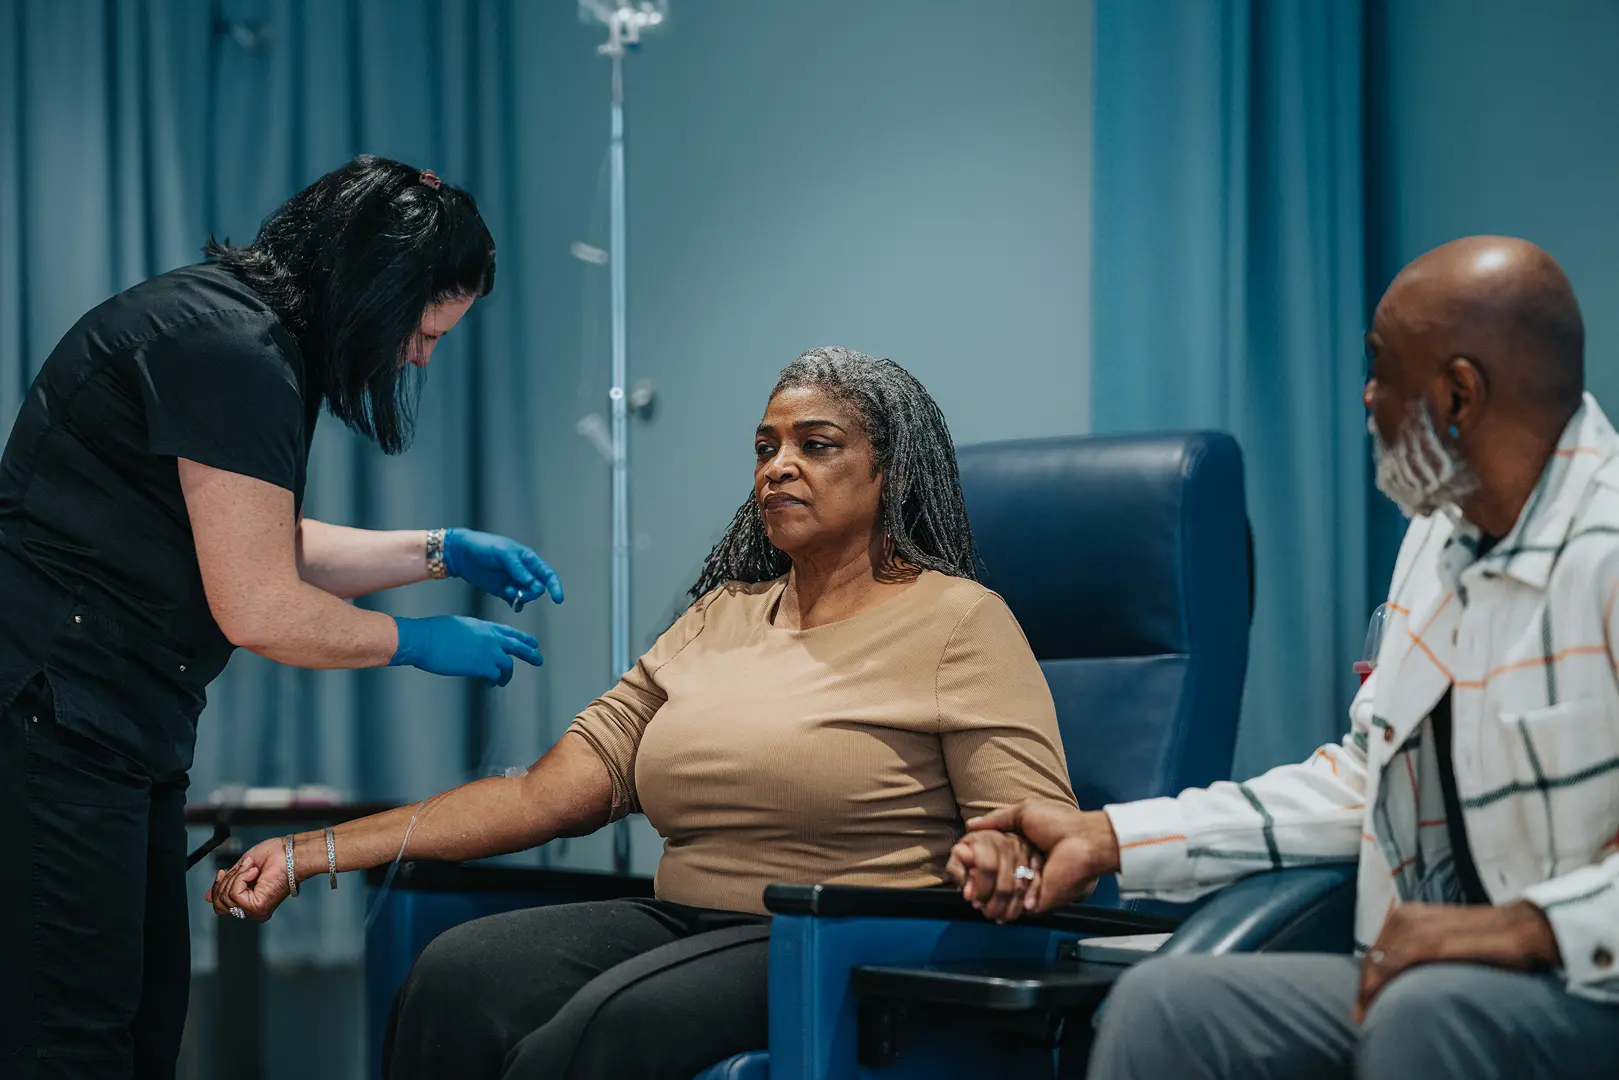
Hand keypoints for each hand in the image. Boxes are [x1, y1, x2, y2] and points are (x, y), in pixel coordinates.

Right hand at [205, 837, 292, 922]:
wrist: (290, 853)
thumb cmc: (274, 857)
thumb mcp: (241, 871)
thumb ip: (225, 885)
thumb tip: (208, 896)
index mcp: (249, 904)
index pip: (219, 906)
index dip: (216, 888)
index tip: (222, 872)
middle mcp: (252, 912)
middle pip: (219, 903)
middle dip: (227, 880)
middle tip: (245, 868)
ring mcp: (255, 911)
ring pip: (226, 897)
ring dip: (236, 876)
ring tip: (253, 868)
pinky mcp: (257, 907)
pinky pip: (235, 893)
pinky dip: (241, 878)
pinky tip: (254, 872)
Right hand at [391, 615, 542, 685]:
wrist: (424, 639)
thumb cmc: (433, 632)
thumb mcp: (458, 626)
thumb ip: (472, 634)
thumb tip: (474, 643)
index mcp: (484, 626)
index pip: (509, 632)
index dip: (522, 638)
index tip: (532, 642)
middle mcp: (491, 637)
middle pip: (518, 646)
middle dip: (530, 653)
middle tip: (539, 659)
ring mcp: (488, 651)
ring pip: (508, 665)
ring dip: (507, 675)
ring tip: (503, 681)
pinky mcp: (481, 666)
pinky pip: (495, 676)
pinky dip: (494, 681)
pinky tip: (490, 684)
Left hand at [443, 529, 563, 610]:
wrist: (461, 553)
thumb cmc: (484, 546)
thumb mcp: (502, 553)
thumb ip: (518, 568)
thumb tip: (533, 583)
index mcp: (528, 559)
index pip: (547, 574)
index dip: (555, 586)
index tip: (558, 600)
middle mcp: (524, 571)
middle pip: (539, 588)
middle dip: (532, 593)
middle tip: (518, 592)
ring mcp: (514, 582)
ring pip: (527, 596)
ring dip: (522, 597)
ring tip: (507, 592)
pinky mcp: (503, 591)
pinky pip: (516, 601)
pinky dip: (517, 605)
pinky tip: (513, 605)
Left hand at [947, 830, 1040, 922]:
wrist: (988, 838)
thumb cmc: (970, 851)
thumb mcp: (957, 858)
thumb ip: (958, 872)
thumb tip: (969, 894)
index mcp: (985, 840)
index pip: (987, 868)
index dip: (982, 890)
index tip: (977, 902)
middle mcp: (1007, 842)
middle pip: (1006, 881)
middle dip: (997, 904)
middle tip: (989, 914)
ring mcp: (1024, 850)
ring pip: (1021, 885)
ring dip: (1013, 906)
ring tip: (1003, 916)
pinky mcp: (1035, 856)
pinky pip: (1037, 880)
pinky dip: (1032, 897)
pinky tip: (1025, 908)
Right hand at [968, 800, 1118, 911]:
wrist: (1083, 841)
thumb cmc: (1059, 823)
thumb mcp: (1024, 812)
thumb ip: (998, 819)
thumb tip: (970, 825)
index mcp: (1020, 851)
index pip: (991, 862)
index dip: (976, 863)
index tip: (962, 862)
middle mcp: (1022, 871)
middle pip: (993, 881)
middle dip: (977, 884)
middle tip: (965, 885)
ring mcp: (1028, 888)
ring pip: (1000, 898)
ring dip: (988, 896)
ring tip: (974, 895)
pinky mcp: (1036, 902)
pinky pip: (1014, 909)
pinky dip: (1003, 905)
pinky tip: (989, 899)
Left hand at [1353, 901, 1560, 1022]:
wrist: (1522, 927)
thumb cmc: (1488, 939)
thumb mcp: (1445, 941)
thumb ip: (1420, 952)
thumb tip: (1401, 977)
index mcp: (1406, 916)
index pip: (1375, 951)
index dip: (1367, 978)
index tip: (1363, 1003)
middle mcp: (1406, 917)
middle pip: (1373, 957)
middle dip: (1365, 987)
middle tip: (1362, 1014)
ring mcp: (1419, 926)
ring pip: (1381, 961)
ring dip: (1371, 988)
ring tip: (1370, 1014)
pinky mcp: (1434, 940)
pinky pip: (1399, 961)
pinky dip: (1386, 980)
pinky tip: (1382, 998)